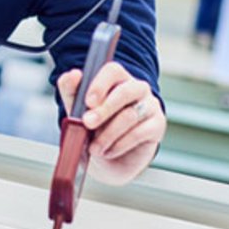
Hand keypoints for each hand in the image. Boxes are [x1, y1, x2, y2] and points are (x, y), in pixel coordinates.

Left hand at [56, 62, 165, 185]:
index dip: (100, 84)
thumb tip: (74, 74)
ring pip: (130, 115)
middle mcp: (137, 88)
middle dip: (103, 110)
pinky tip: (108, 151)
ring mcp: (150, 105)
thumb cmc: (94, 127)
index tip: (88, 102)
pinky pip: (139, 133)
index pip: (112, 70)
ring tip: (94, 147)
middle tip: (87, 123)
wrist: (109, 157)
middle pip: (124, 92)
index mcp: (117, 78)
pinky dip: (119, 144)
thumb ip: (70, 88)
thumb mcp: (76, 108)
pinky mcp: (158, 125)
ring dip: (108, 134)